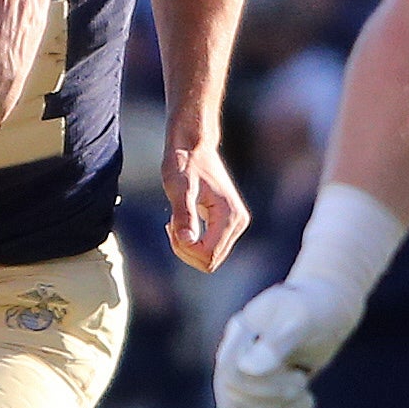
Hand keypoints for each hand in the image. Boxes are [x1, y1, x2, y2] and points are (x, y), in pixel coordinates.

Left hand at [163, 136, 248, 272]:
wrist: (194, 146)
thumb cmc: (184, 163)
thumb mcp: (178, 188)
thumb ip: (183, 214)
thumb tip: (186, 240)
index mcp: (230, 216)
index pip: (208, 255)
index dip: (184, 249)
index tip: (170, 226)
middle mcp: (238, 222)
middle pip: (210, 261)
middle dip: (185, 250)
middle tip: (171, 225)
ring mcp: (235, 224)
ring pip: (209, 257)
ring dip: (187, 246)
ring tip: (175, 222)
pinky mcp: (228, 223)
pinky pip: (209, 248)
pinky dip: (191, 242)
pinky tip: (181, 222)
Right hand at [212, 274, 367, 407]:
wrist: (326, 315)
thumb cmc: (315, 311)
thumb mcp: (303, 319)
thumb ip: (279, 341)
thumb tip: (249, 368)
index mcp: (239, 332)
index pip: (230, 371)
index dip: (262, 383)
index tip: (298, 373)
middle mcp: (231, 355)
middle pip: (233, 396)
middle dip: (274, 396)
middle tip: (302, 382)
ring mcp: (238, 378)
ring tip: (305, 395)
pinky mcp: (251, 399)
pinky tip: (303, 404)